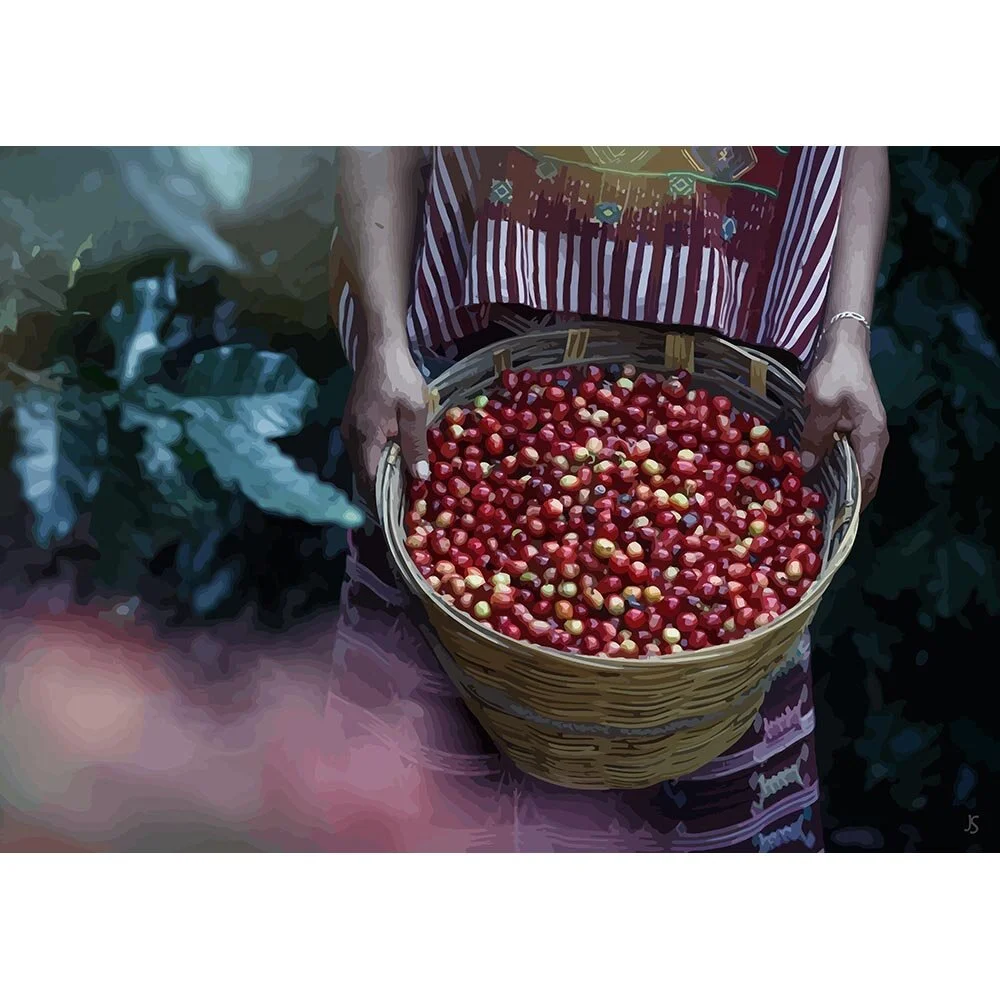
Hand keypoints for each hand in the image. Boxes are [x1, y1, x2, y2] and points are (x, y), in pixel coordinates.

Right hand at [341, 341, 429, 504]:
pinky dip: (375, 465)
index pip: (369, 483)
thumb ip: (415, 446)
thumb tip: (419, 478)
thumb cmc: (400, 378)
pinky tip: (392, 468)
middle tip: (402, 513)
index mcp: (365, 440)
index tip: (396, 521)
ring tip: (399, 496)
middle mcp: (351, 439)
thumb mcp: (415, 412)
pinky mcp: (354, 422)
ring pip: (362, 466)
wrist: (381, 347)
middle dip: (381, 497)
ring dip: (378, 481)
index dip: (382, 504)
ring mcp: (350, 430)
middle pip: (363, 478)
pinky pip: (363, 453)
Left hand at [800, 333, 887, 509]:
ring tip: (816, 502)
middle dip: (846, 498)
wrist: (844, 348)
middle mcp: (874, 440)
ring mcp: (865, 433)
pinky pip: (847, 455)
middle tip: (821, 516)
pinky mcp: (854, 427)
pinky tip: (815, 474)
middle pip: (864, 478)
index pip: (866, 479)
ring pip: (855, 468)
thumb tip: (808, 466)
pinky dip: (836, 468)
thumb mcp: (822, 405)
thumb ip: (816, 437)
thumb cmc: (836, 374)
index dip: (854, 502)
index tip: (837, 521)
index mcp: (872, 437)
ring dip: (840, 483)